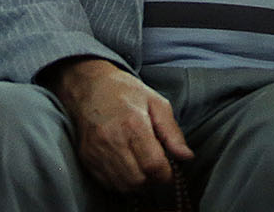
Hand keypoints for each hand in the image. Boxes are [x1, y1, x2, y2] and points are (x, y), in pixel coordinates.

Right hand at [47, 58, 193, 192]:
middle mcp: (112, 140)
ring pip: (123, 186)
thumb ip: (173, 133)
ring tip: (143, 168)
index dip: (166, 174)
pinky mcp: (87, 158)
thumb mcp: (157, 104)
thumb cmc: (126, 93)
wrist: (91, 87)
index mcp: (133, 124)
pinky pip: (108, 183)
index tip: (170, 170)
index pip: (153, 165)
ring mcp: (97, 151)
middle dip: (153, 180)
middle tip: (157, 168)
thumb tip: (187, 157)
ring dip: (138, 183)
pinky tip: (128, 167)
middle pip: (138, 180)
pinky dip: (122, 182)